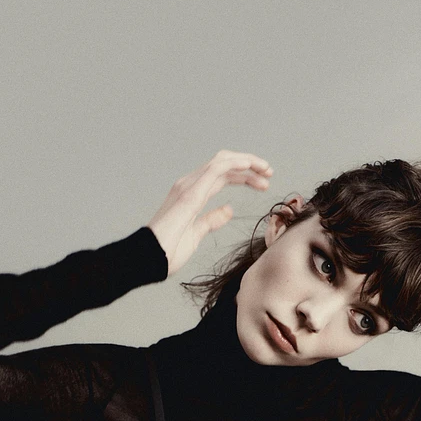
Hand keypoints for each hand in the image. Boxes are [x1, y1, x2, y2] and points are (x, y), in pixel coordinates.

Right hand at [147, 150, 272, 275]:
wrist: (150, 259)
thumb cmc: (168, 251)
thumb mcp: (196, 234)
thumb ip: (211, 220)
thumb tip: (228, 210)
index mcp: (192, 194)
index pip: (223, 176)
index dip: (245, 176)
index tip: (264, 184)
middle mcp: (190, 184)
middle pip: (225, 165)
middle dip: (250, 166)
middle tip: (270, 173)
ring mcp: (189, 186)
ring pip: (222, 162)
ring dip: (247, 162)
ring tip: (266, 170)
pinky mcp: (190, 193)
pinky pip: (216, 169)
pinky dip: (235, 163)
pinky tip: (250, 166)